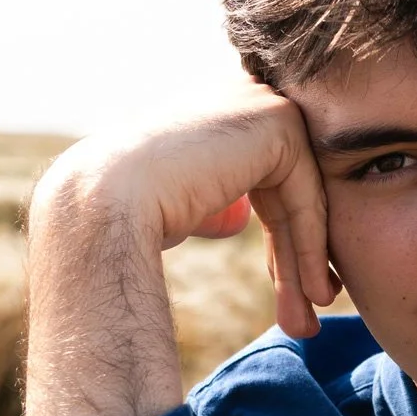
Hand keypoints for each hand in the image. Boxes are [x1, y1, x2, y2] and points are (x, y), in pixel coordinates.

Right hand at [35, 85, 337, 340]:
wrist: (105, 205)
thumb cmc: (128, 215)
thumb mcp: (183, 208)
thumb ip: (213, 203)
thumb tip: (237, 216)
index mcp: (217, 113)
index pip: (267, 182)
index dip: (283, 242)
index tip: (294, 292)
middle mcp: (241, 96)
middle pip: (289, 191)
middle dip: (300, 258)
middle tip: (310, 310)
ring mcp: (260, 102)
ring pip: (302, 197)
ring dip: (308, 264)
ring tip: (308, 319)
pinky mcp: (278, 120)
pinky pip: (307, 195)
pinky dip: (311, 247)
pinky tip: (312, 291)